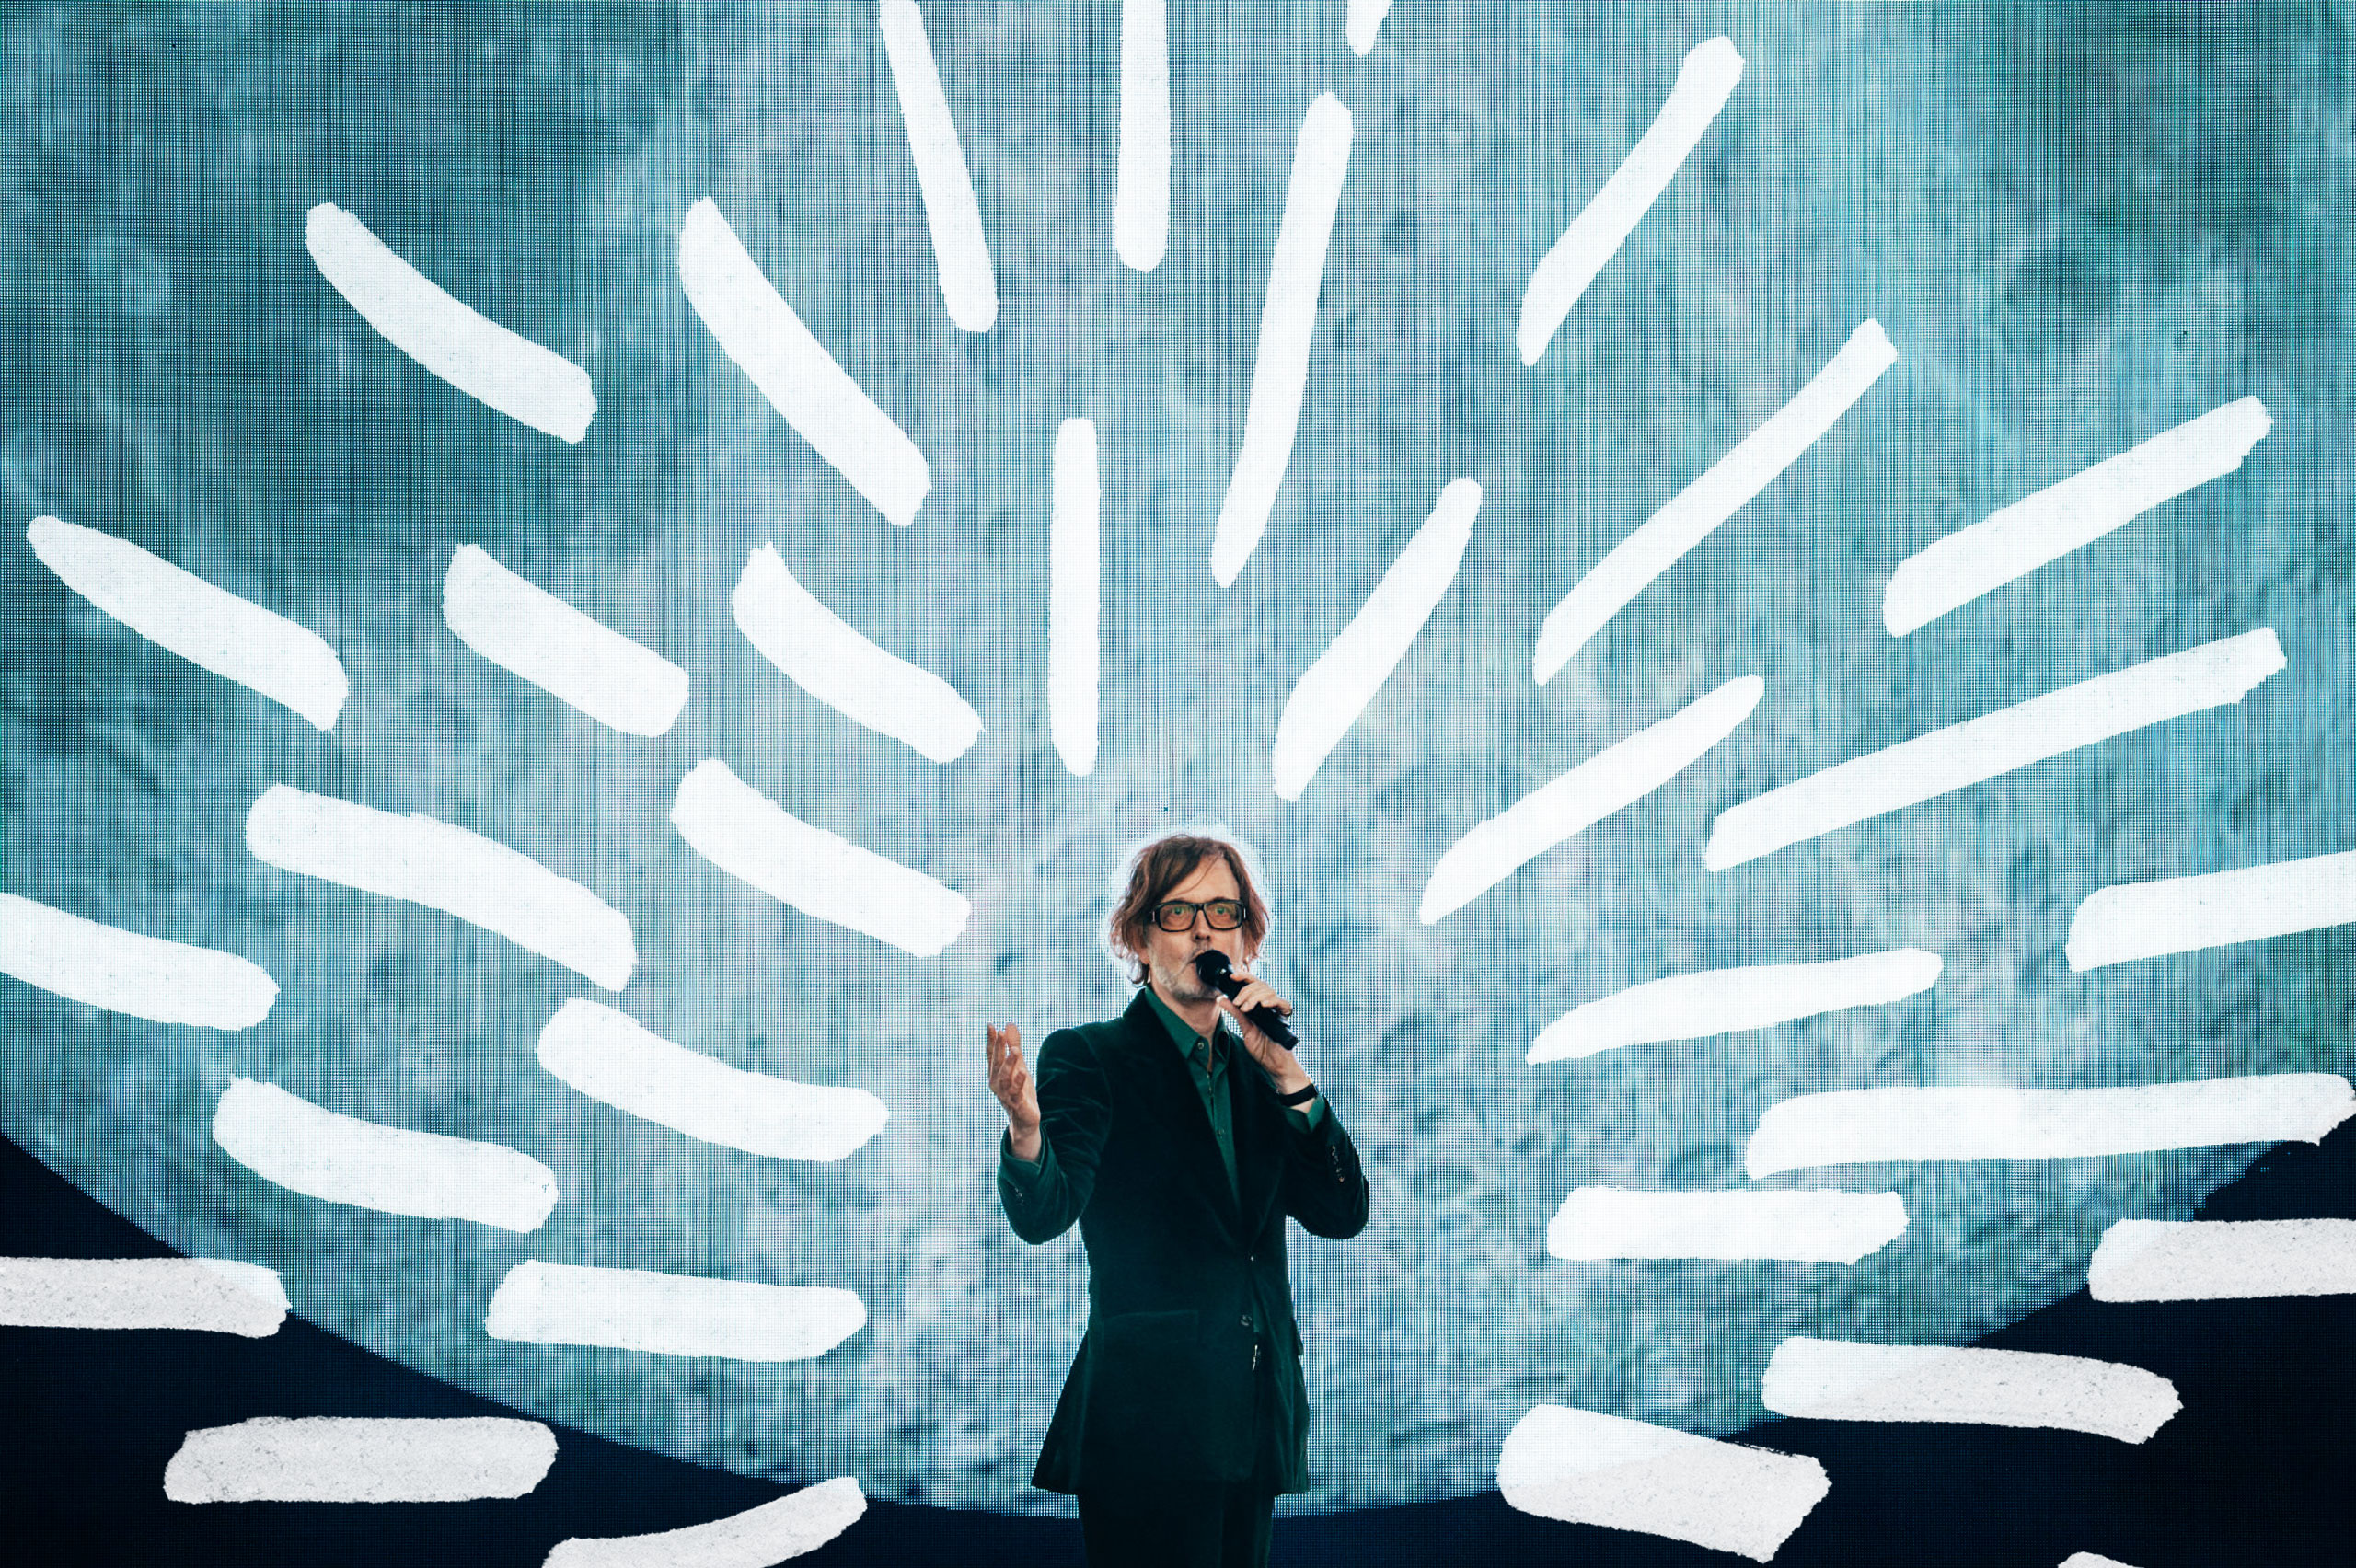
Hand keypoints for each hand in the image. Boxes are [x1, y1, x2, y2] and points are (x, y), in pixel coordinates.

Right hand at [987, 1023, 1041, 1160]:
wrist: (1024, 1120)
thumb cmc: (1019, 1091)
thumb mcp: (1018, 1065)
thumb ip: (1014, 1045)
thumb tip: (1008, 1024)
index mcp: (996, 1073)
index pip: (992, 1054)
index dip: (991, 1040)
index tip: (991, 1025)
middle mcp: (997, 1083)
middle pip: (997, 1063)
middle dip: (999, 1048)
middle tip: (1001, 1033)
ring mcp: (1005, 1094)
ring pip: (1005, 1077)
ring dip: (1010, 1063)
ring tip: (1016, 1050)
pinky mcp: (1017, 1103)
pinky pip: (1016, 1092)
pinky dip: (1018, 1082)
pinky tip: (1022, 1071)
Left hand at [1215, 970, 1309, 1094]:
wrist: (1274, 1064)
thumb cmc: (1262, 1048)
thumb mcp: (1245, 1028)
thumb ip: (1236, 1013)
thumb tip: (1221, 999)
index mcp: (1260, 1005)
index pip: (1254, 984)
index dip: (1244, 977)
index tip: (1232, 977)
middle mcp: (1270, 1005)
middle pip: (1261, 985)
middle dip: (1246, 991)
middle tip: (1238, 1004)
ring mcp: (1277, 1010)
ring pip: (1269, 991)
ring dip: (1255, 996)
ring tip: (1246, 1008)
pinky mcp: (1285, 1017)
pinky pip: (1282, 1003)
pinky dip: (1272, 1001)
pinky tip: (1264, 1005)